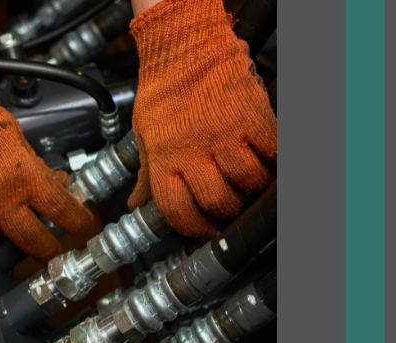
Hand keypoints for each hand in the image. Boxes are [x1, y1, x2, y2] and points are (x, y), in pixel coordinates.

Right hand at [0, 58, 93, 261]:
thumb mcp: (16, 139)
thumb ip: (34, 168)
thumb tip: (55, 184)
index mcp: (25, 177)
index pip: (62, 210)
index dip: (78, 223)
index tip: (83, 229)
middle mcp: (0, 200)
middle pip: (33, 241)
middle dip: (46, 251)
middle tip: (50, 254)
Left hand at [126, 0, 276, 236]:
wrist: (186, 49)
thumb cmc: (164, 92)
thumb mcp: (144, 135)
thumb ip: (146, 175)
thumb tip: (135, 205)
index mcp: (163, 158)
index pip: (177, 211)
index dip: (193, 227)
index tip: (203, 228)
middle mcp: (193, 150)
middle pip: (217, 202)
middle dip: (226, 211)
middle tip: (228, 203)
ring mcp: (224, 135)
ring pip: (248, 182)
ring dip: (251, 186)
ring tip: (245, 178)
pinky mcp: (251, 119)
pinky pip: (271, 154)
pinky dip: (272, 161)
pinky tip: (262, 157)